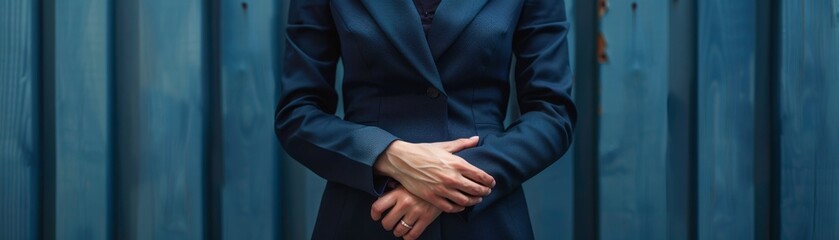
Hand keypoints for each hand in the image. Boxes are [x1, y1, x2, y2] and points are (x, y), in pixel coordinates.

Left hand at [371, 186, 441, 239]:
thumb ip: (394, 188)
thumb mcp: (406, 182)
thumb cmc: (422, 183)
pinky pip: (412, 235)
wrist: (443, 184)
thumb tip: (383, 194)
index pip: (378, 207)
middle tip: (390, 223)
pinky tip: (408, 232)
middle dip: (387, 225)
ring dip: (398, 231)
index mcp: (398, 193)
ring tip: (399, 227)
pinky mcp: (426, 219)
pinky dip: (408, 236)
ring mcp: (416, 212)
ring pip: (399, 231)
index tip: (376, 216)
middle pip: (387, 223)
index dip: (374, 214)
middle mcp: (405, 203)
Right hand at [373, 137, 495, 212]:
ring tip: (477, 199)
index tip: (491, 183)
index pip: (480, 176)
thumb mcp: (444, 145)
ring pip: (465, 201)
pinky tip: (461, 205)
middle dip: (484, 192)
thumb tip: (476, 139)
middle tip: (487, 192)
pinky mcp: (432, 197)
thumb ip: (462, 143)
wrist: (402, 160)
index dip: (489, 181)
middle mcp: (451, 178)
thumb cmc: (423, 151)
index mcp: (456, 164)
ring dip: (474, 201)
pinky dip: (459, 208)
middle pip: (475, 190)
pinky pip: (450, 207)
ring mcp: (442, 189)